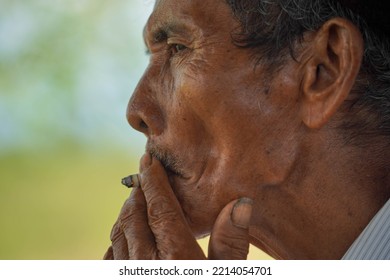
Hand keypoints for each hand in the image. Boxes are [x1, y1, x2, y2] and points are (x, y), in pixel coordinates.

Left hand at [103, 153, 252, 259]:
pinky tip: (126, 231)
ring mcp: (128, 273)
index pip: (161, 209)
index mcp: (176, 256)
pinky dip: (118, 236)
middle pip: (135, 215)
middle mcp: (146, 262)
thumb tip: (241, 204)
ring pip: (120, 232)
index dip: (154, 181)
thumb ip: (231, 244)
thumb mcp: (226, 274)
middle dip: (140, 190)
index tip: (148, 160)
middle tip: (145, 173)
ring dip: (127, 210)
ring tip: (137, 196)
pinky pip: (111, 256)